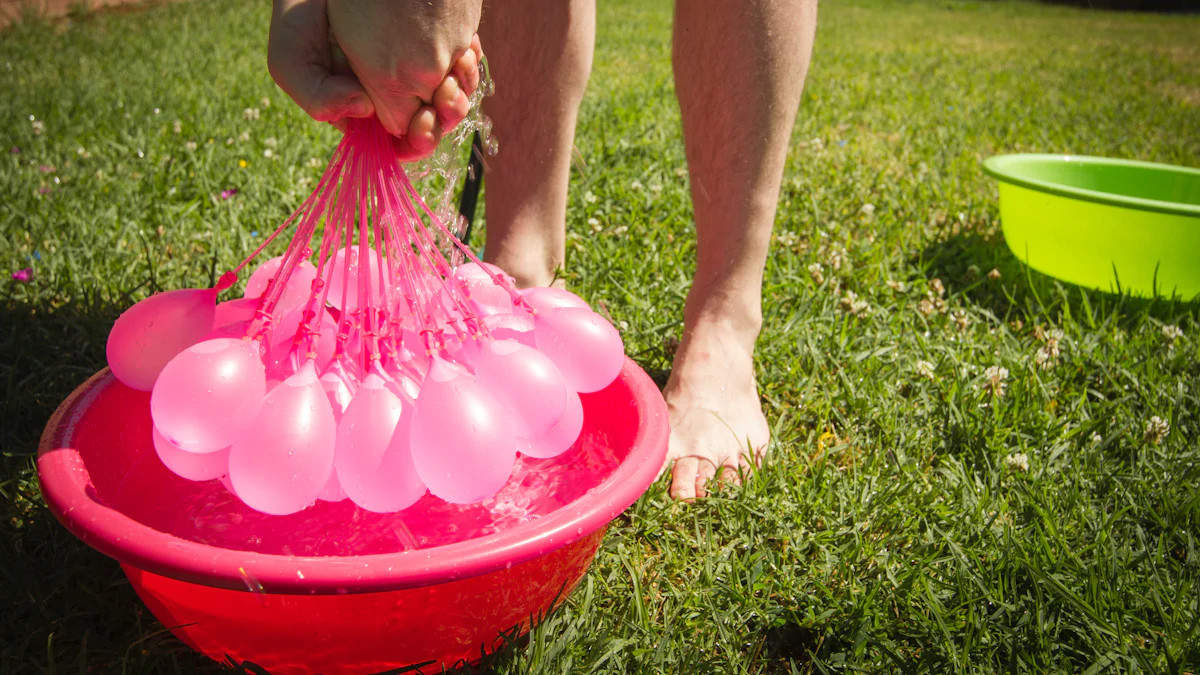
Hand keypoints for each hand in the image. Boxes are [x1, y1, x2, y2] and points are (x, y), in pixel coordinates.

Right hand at [268, 0, 483, 159]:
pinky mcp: (434, 42)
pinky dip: (469, 59)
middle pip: (434, 123)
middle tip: (448, 92)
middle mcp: (393, 93)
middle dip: (448, 115)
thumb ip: (317, 96)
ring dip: (464, 87)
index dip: (417, 142)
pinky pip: (462, 62)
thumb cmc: (299, 14)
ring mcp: (415, 67)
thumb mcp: (291, 60)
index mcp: (366, 110)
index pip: (399, 143)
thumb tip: (366, 110)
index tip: (423, 124)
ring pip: (454, 96)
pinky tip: (466, 46)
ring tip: (460, 63)